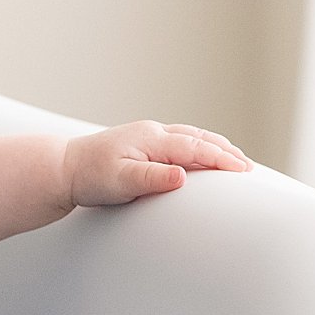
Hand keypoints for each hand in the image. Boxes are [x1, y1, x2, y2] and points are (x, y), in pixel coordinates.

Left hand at [63, 120, 251, 206]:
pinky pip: (181, 141)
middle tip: (249, 168)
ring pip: (192, 136)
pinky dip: (200, 147)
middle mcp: (153, 132)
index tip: (244, 170)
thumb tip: (182, 176)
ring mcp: (149, 136)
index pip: (196, 147)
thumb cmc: (90, 177)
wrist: (64, 168)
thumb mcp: (120, 181)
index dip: (222, 159)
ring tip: (237, 161)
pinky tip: (206, 157)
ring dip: (216, 146)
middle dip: (226, 151)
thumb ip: (152, 179)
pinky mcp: (144, 143)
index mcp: (151, 139)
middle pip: (200, 137)